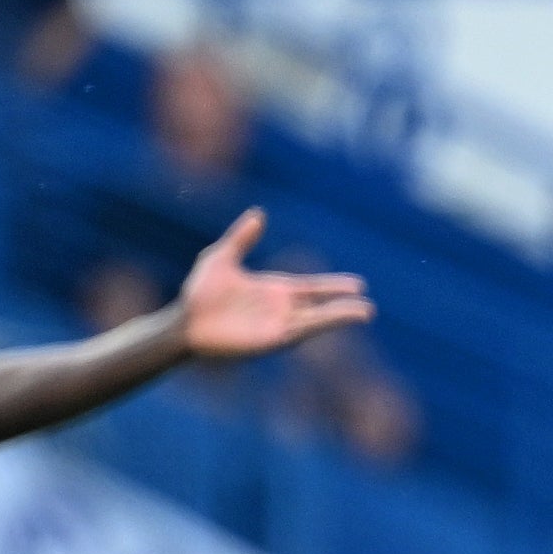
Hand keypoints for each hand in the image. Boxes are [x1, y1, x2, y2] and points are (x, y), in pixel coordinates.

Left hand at [173, 209, 371, 360]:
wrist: (184, 323)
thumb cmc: (198, 293)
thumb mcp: (221, 257)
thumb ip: (241, 238)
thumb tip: (259, 214)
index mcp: (273, 290)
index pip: (311, 287)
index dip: (333, 286)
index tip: (357, 284)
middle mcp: (280, 309)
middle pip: (320, 306)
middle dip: (343, 305)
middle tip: (368, 306)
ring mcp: (278, 325)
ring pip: (317, 320)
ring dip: (341, 316)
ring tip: (366, 312)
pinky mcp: (272, 339)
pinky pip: (303, 330)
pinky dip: (322, 323)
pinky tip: (335, 319)